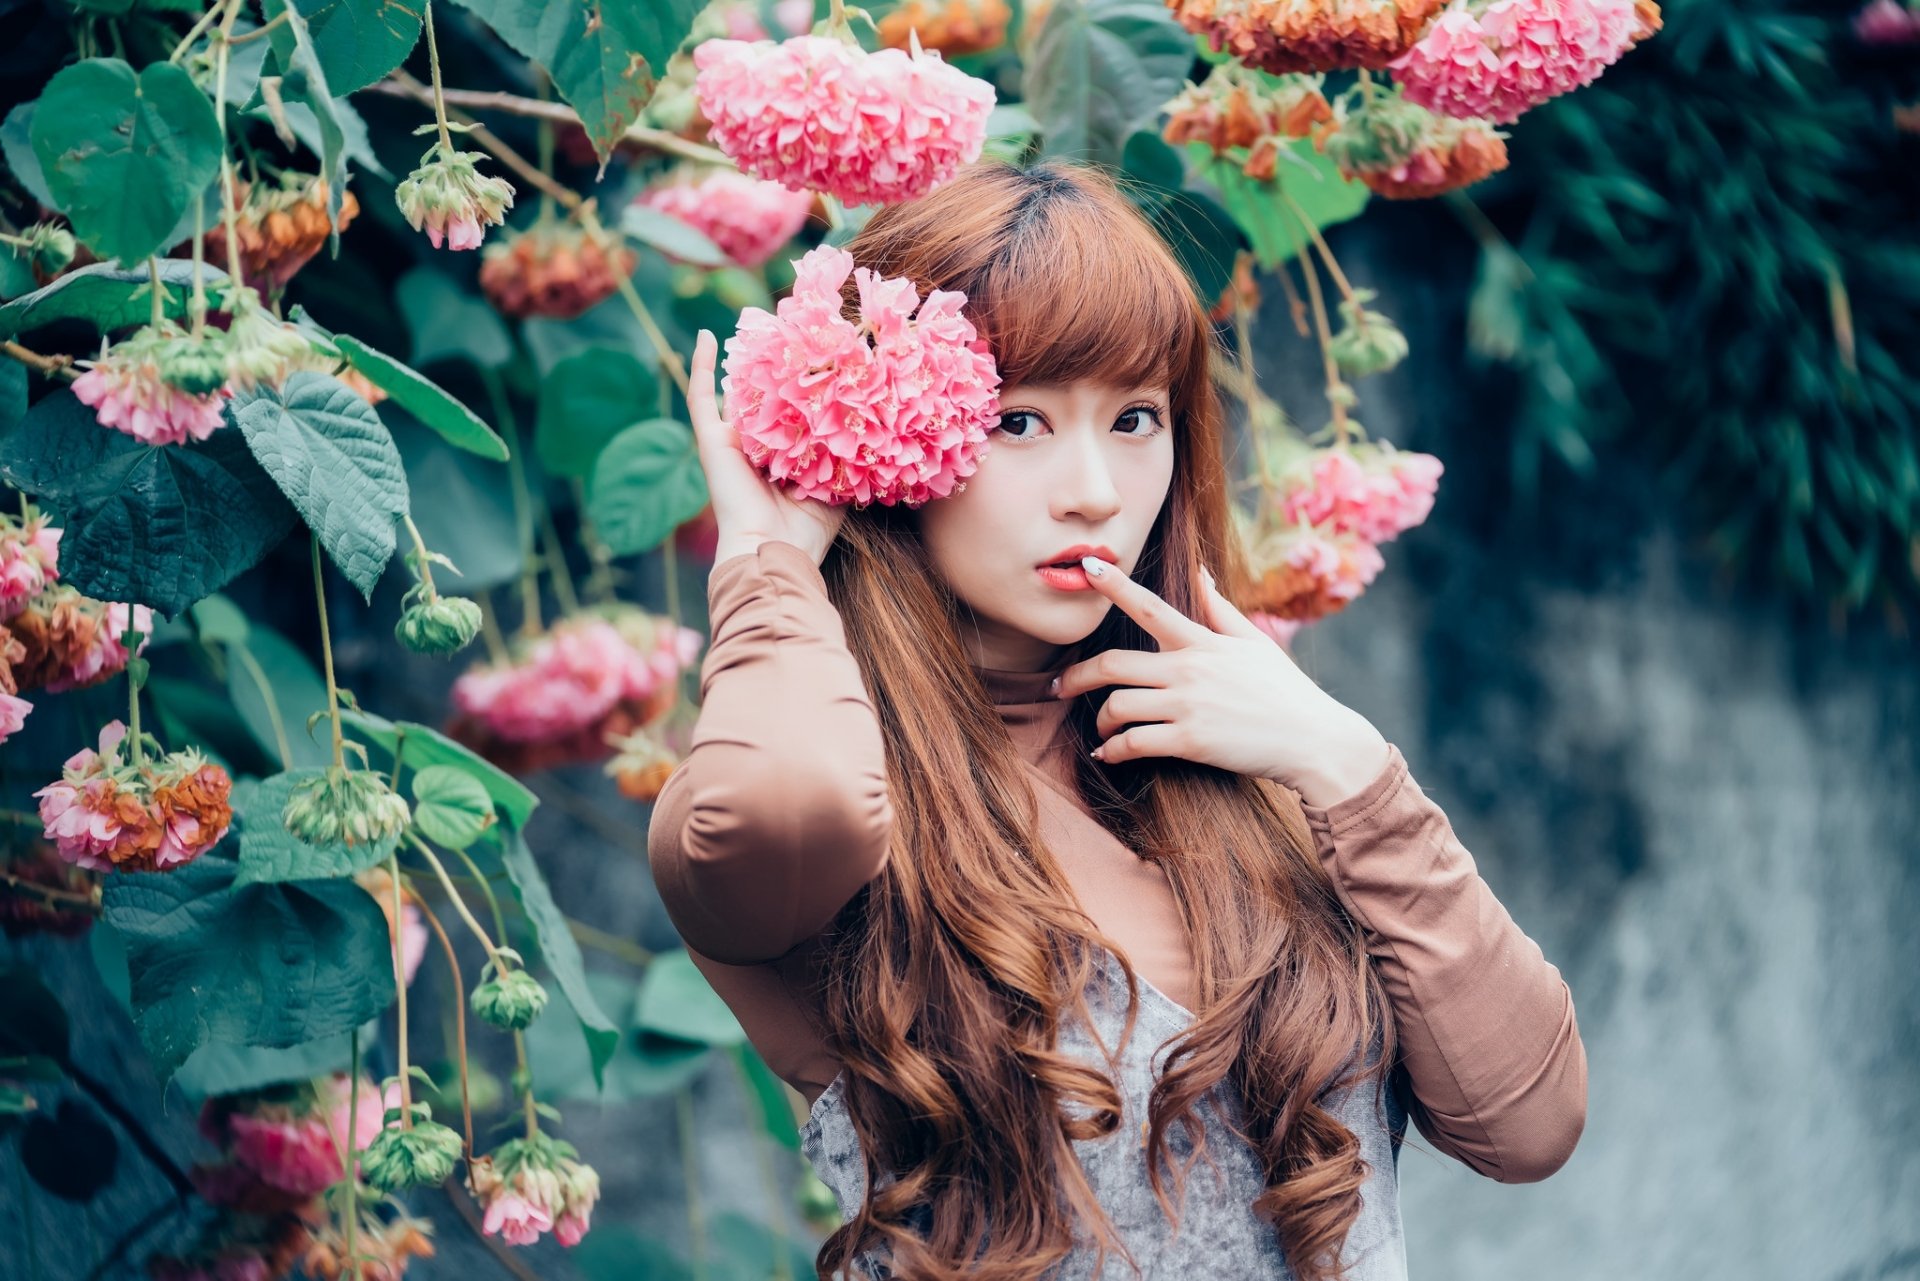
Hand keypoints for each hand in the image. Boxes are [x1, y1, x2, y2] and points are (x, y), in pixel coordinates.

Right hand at [689, 328, 846, 571]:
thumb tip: (872, 426)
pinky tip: (705, 334)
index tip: (820, 358)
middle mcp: (754, 448)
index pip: (789, 414)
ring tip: (749, 322)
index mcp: (780, 459)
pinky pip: (701, 396)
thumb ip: (846, 459)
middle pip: (760, 398)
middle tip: (788, 335)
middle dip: (772, 369)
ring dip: (739, 359)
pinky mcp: (710, 440)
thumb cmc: (807, 532)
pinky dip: (700, 366)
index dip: (800, 387)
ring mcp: (730, 442)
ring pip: (732, 391)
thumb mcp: (836, 489)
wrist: (772, 552)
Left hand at [1050, 558, 1391, 806]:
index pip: (1149, 607)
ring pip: (1117, 706)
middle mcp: (1190, 669)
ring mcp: (1188, 705)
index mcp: (1203, 642)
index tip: (1087, 568)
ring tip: (1100, 729)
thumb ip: (1219, 609)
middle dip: (1076, 676)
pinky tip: (1108, 755)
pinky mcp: (1190, 741)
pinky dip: (1113, 751)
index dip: (1114, 586)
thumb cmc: (1285, 692)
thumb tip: (1200, 571)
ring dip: (1099, 720)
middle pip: (1113, 664)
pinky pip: (1134, 743)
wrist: (1315, 741)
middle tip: (1059, 686)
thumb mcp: (1255, 642)